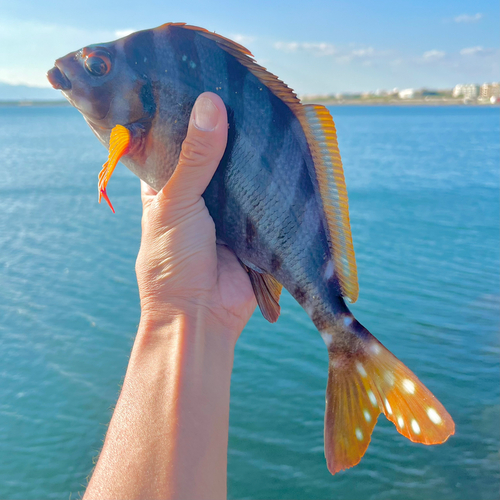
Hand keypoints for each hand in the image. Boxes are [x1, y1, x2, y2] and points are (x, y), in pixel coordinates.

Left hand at [136, 92, 256, 343]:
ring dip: (255, 156)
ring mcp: (228, 209)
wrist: (200, 315)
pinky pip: (266, 198)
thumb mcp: (176, 203)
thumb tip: (212, 104)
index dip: (191, 116)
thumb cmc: (172, 261)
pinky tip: (287, 154)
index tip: (210, 83)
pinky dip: (274, 182)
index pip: (178, 141)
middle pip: (216, 154)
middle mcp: (198, 193)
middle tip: (250, 94)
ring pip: (244, 174)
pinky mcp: (254, 225)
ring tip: (272, 116)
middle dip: (231, 132)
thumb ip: (195, 159)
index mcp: (167, 185)